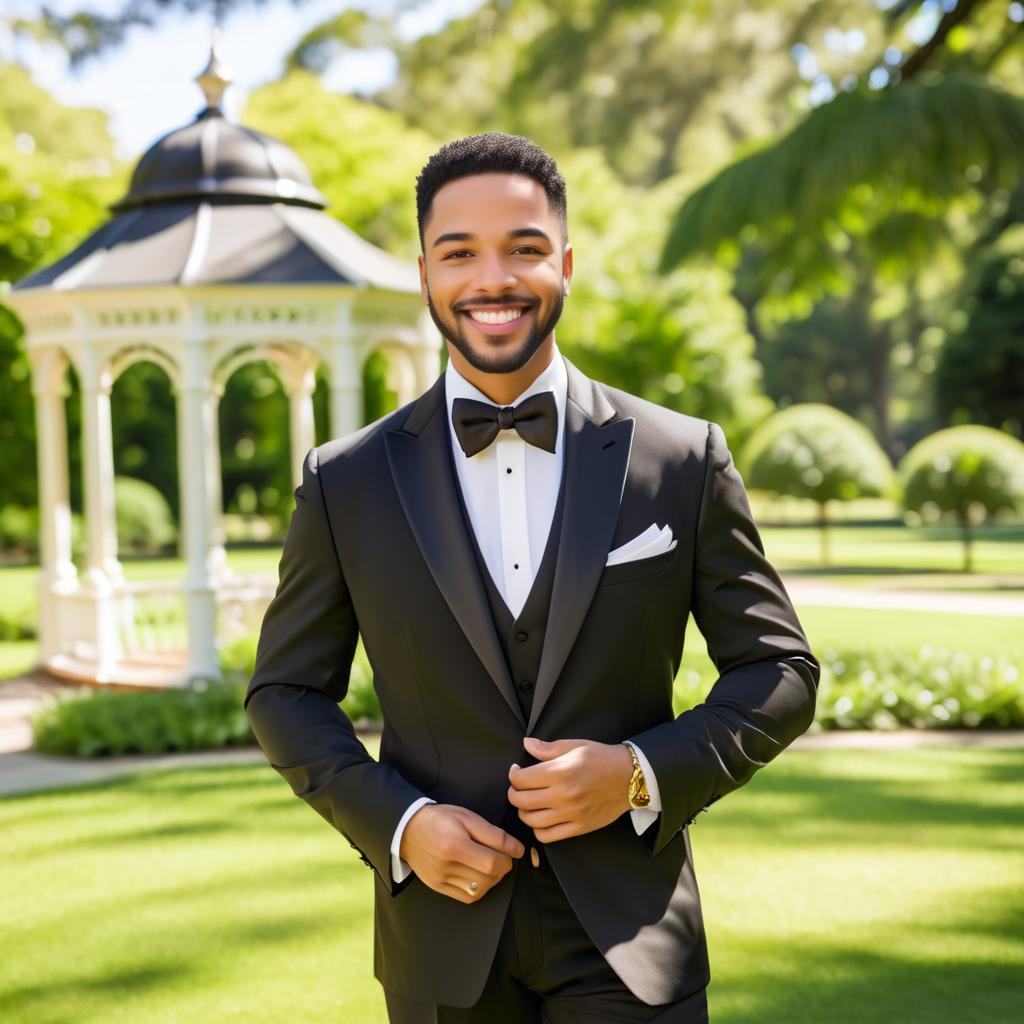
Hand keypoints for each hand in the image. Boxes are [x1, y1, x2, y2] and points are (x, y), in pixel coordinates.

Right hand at [399, 803, 524, 903]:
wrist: (408, 829)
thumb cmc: (440, 819)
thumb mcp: (468, 817)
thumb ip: (494, 835)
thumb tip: (517, 849)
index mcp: (455, 845)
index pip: (492, 862)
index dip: (509, 857)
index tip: (513, 850)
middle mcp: (446, 866)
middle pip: (488, 877)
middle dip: (502, 867)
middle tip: (501, 854)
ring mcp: (441, 879)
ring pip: (480, 890)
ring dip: (493, 878)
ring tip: (489, 863)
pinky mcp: (438, 887)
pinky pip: (467, 897)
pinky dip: (479, 888)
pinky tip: (478, 874)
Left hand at [508, 737, 633, 842]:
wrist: (629, 777)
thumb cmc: (601, 758)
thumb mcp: (574, 746)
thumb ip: (547, 748)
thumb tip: (526, 743)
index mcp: (560, 772)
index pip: (521, 780)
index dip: (513, 774)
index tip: (516, 770)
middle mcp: (563, 795)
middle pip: (521, 801)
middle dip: (514, 793)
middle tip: (518, 787)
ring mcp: (571, 814)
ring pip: (531, 820)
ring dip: (523, 812)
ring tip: (528, 802)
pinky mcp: (579, 828)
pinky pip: (547, 836)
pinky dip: (538, 829)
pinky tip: (541, 818)